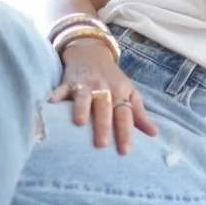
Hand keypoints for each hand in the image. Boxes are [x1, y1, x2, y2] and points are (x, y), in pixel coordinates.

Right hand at [48, 39, 159, 153]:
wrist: (92, 53)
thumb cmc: (113, 79)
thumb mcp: (130, 93)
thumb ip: (139, 114)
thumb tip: (155, 134)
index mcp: (120, 93)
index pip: (125, 114)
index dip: (126, 132)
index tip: (126, 151)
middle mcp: (104, 88)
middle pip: (105, 108)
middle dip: (103, 125)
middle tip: (102, 144)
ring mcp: (86, 84)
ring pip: (84, 96)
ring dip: (81, 108)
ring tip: (78, 123)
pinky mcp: (69, 80)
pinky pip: (62, 87)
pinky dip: (57, 94)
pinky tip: (51, 102)